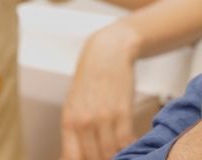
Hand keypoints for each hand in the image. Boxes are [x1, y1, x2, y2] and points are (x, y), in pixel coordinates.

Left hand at [60, 25, 137, 159]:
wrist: (108, 52)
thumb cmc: (91, 78)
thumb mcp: (74, 104)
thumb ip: (74, 131)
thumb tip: (74, 156)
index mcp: (69, 121)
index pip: (73, 159)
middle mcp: (85, 122)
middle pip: (94, 158)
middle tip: (109, 155)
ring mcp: (104, 117)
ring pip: (110, 152)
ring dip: (116, 155)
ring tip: (121, 152)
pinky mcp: (123, 110)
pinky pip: (126, 140)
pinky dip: (130, 146)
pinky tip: (132, 144)